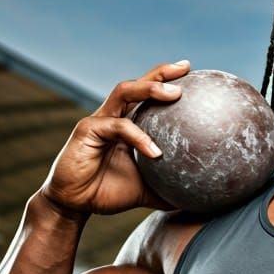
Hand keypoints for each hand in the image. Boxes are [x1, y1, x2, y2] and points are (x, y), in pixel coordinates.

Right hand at [39, 58, 190, 217]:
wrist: (75, 204)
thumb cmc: (107, 192)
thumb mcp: (146, 190)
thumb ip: (168, 188)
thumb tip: (198, 198)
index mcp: (126, 125)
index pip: (147, 96)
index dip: (166, 81)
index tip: (192, 72)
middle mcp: (112, 116)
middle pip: (137, 85)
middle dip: (161, 73)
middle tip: (186, 68)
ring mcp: (99, 120)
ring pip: (125, 93)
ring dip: (150, 89)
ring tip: (175, 94)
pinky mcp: (87, 130)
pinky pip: (118, 127)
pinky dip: (138, 136)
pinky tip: (156, 152)